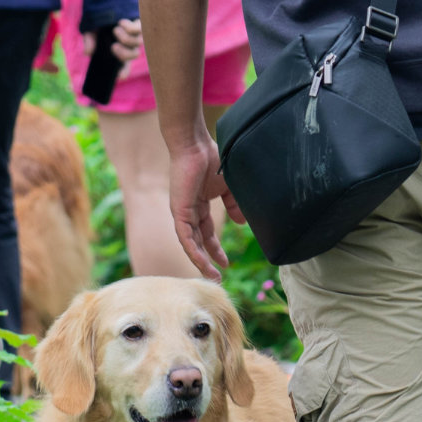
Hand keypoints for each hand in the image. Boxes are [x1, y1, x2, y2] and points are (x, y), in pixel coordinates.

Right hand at [82, 19, 142, 78]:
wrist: (104, 7)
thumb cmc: (97, 24)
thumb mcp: (90, 33)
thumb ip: (89, 42)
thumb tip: (88, 53)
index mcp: (119, 53)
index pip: (124, 67)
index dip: (124, 72)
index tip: (119, 75)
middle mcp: (129, 46)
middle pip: (133, 55)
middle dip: (124, 54)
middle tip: (113, 47)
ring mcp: (134, 35)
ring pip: (137, 43)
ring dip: (125, 38)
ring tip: (115, 30)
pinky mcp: (138, 24)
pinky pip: (139, 29)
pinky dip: (130, 27)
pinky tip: (120, 23)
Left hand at [168, 137, 244, 279]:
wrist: (196, 144)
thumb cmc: (211, 159)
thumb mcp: (228, 187)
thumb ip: (234, 205)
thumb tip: (242, 222)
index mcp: (199, 205)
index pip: (206, 233)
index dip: (215, 249)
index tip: (225, 263)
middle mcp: (189, 212)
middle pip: (198, 242)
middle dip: (208, 260)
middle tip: (217, 276)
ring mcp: (182, 212)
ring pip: (190, 243)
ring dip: (200, 261)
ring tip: (211, 275)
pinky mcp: (178, 211)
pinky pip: (184, 236)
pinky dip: (193, 249)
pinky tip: (201, 262)